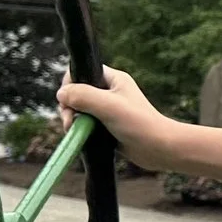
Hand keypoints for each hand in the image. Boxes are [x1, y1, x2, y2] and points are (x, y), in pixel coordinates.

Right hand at [56, 66, 186, 172]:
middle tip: (70, 121)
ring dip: (73, 119)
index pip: (82, 72)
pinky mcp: (107, 126)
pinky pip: (86, 124)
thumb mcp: (108, 105)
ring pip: (79, 110)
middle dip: (69, 106)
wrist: (159, 148)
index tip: (68, 101)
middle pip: (77, 92)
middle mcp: (109, 91)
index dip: (70, 84)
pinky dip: (81, 130)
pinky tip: (81, 137)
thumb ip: (83, 96)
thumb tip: (61, 93)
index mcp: (113, 79)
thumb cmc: (139, 123)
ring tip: (74, 130)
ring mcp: (108, 109)